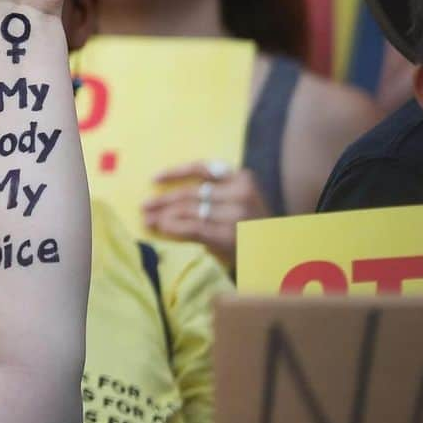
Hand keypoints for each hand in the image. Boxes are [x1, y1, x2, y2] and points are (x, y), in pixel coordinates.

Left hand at [141, 161, 270, 267]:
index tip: (155, 179)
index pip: (203, 168)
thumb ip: (216, 191)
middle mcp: (240, 193)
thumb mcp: (241, 200)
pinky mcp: (228, 235)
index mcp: (242, 178)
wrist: (278, 254)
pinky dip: (174, 226)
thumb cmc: (254, 227)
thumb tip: (175, 194)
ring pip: (189, 210)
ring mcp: (235, 214)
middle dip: (164, 200)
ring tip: (148, 220)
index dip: (176, 172)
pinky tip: (161, 228)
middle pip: (192, 192)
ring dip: (164, 215)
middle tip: (144, 206)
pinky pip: (193, 227)